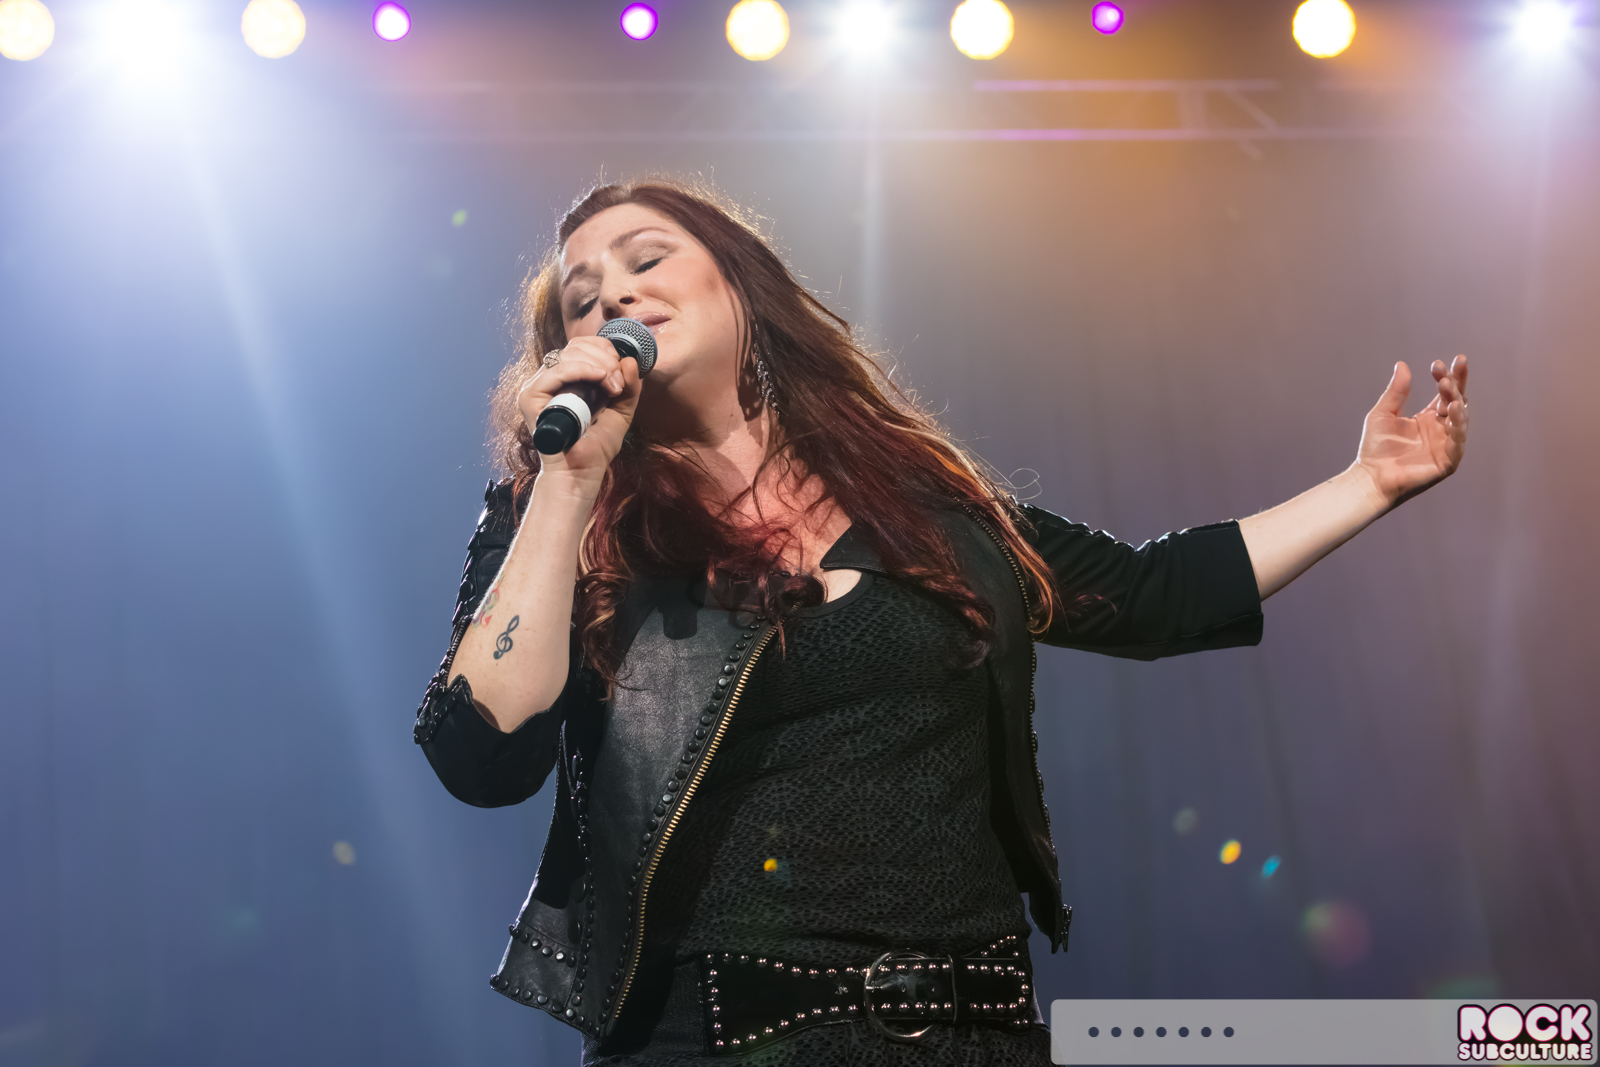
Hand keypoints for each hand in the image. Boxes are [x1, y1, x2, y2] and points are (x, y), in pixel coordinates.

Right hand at [517, 335, 642, 489]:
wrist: (582, 472)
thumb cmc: (596, 445)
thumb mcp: (621, 410)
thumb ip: (630, 386)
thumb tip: (630, 360)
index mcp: (568, 378)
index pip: (582, 346)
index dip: (605, 351)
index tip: (622, 373)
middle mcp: (551, 378)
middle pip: (576, 346)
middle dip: (606, 359)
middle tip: (618, 384)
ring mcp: (539, 386)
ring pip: (568, 354)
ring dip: (599, 365)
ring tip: (612, 388)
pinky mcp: (531, 397)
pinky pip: (557, 371)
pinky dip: (582, 370)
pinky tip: (600, 377)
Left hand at [1354, 356, 1468, 508]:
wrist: (1370, 477)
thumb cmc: (1375, 448)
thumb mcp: (1384, 413)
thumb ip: (1396, 391)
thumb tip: (1402, 364)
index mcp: (1428, 418)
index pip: (1444, 393)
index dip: (1446, 377)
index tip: (1437, 363)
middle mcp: (1440, 429)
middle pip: (1456, 402)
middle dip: (1455, 384)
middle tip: (1451, 368)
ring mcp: (1446, 445)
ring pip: (1460, 419)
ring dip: (1456, 401)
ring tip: (1448, 386)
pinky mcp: (1447, 461)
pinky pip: (1458, 442)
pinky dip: (1459, 426)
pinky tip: (1453, 410)